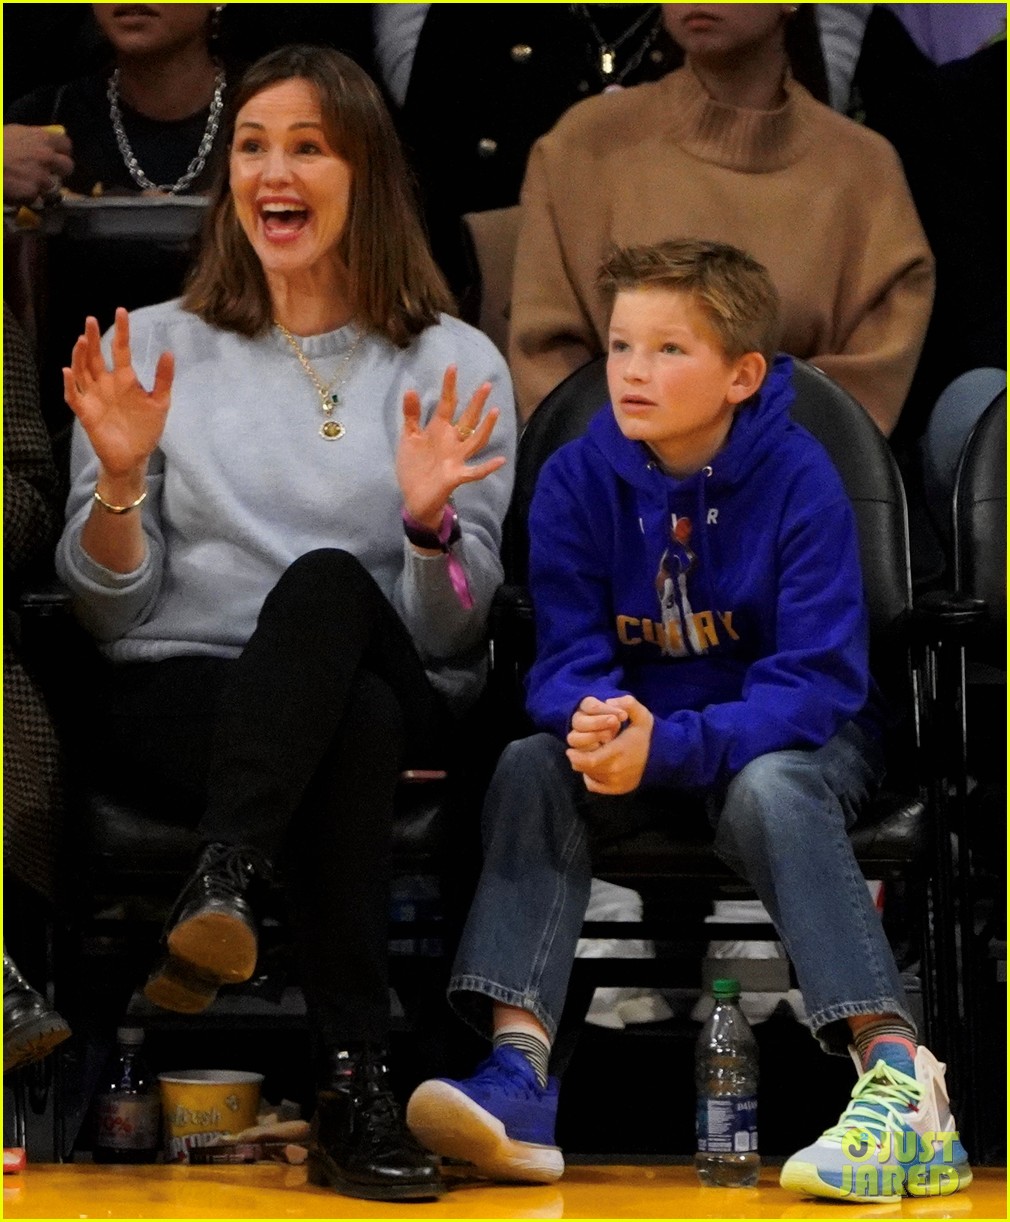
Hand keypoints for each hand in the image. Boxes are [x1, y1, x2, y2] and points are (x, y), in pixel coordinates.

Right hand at [3, 124, 73, 205]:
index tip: (57, 156)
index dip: (62, 152)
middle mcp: (46, 158)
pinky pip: (36, 198)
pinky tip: (16, 190)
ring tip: (25, 182)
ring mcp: (41, 177)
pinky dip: (28, 197)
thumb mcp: (14, 133)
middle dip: (59, 171)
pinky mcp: (32, 193)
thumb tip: (44, 143)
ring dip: (43, 186)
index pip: (66, 145)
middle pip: (68, 167)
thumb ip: (34, 139)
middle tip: (47, 172)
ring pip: (53, 186)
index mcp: (42, 139)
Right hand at [63, 308, 173, 482]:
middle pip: (96, 356)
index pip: (121, 349)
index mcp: (125, 378)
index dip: (121, 331)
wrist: (134, 457)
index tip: (121, 311)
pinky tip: (69, 371)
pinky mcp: (86, 412)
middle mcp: (106, 383)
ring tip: (82, 340)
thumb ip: (163, 379)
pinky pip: (74, 396)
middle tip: (91, 320)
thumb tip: (169, 352)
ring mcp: (94, 396)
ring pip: (82, 371)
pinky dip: (70, 384)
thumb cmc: (146, 429)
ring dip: (80, 356)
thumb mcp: (161, 403)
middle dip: (93, 338)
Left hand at [397, 365, 505, 528]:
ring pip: (476, 440)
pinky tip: (500, 460)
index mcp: (438, 430)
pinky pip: (475, 471)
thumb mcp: (408, 438)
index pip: (447, 404)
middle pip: (467, 419)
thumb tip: (410, 389)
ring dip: (485, 427)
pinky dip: (486, 467)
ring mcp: (457, 458)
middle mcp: (452, 441)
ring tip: (494, 411)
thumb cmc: (414, 466)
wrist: (414, 497)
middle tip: (486, 384)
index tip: (453, 366)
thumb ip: (411, 416)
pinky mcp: (456, 476)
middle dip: (476, 403)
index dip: (449, 386)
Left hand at [566, 695, 653, 794]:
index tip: (570, 750)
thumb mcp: (642, 715)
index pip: (589, 760)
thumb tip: (610, 701)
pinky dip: (591, 777)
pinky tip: (596, 767)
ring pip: (589, 775)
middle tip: (577, 751)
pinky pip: (595, 786)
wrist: (663, 758)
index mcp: (619, 752)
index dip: (576, 756)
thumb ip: (628, 703)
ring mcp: (616, 783)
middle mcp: (616, 771)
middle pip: (585, 768)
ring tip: (590, 756)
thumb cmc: (647, 736)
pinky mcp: (617, 790)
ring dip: (585, 766)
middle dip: (579, 758)